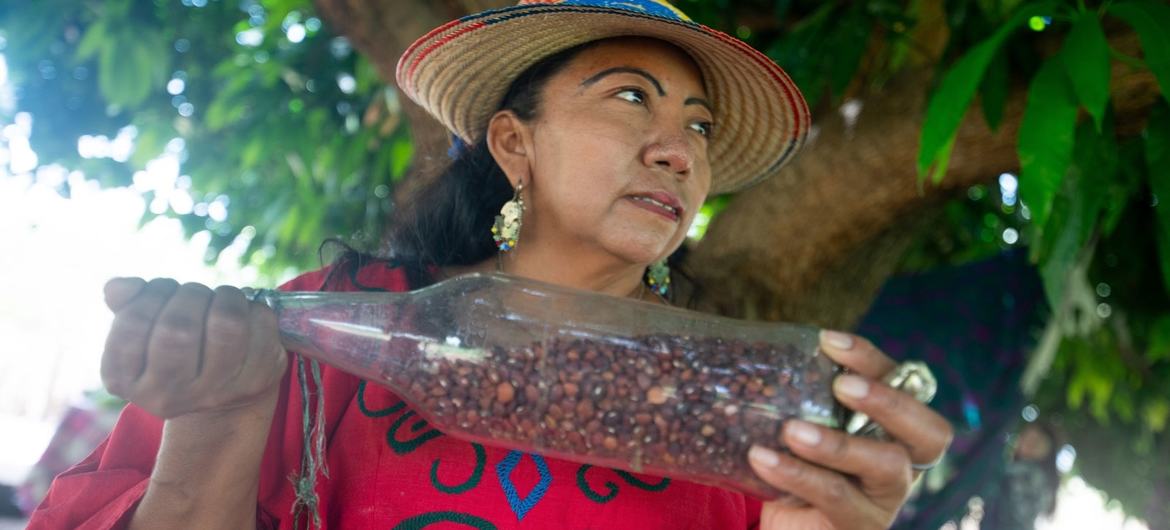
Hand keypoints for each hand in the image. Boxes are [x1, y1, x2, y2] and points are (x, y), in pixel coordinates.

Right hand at [101, 277, 287, 419]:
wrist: (223, 396)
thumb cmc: (177, 350)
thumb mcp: (145, 330)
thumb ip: (127, 304)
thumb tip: (119, 286)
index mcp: (125, 380)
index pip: (132, 326)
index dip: (151, 295)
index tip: (165, 290)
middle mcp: (166, 395)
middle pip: (178, 328)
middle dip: (189, 294)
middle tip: (195, 292)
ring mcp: (213, 393)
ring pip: (226, 325)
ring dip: (224, 296)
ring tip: (222, 297)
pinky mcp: (254, 382)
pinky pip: (260, 327)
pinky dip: (255, 308)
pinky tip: (247, 315)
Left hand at [747, 330, 953, 529]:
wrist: (783, 526)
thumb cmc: (796, 469)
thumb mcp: (805, 428)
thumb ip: (800, 397)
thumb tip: (755, 348)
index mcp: (894, 430)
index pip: (905, 386)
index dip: (873, 361)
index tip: (829, 340)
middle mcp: (902, 464)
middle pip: (929, 432)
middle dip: (888, 401)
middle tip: (841, 385)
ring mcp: (885, 500)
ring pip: (885, 464)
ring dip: (837, 443)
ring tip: (791, 430)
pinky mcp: (859, 525)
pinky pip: (836, 497)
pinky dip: (798, 474)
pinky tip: (762, 459)